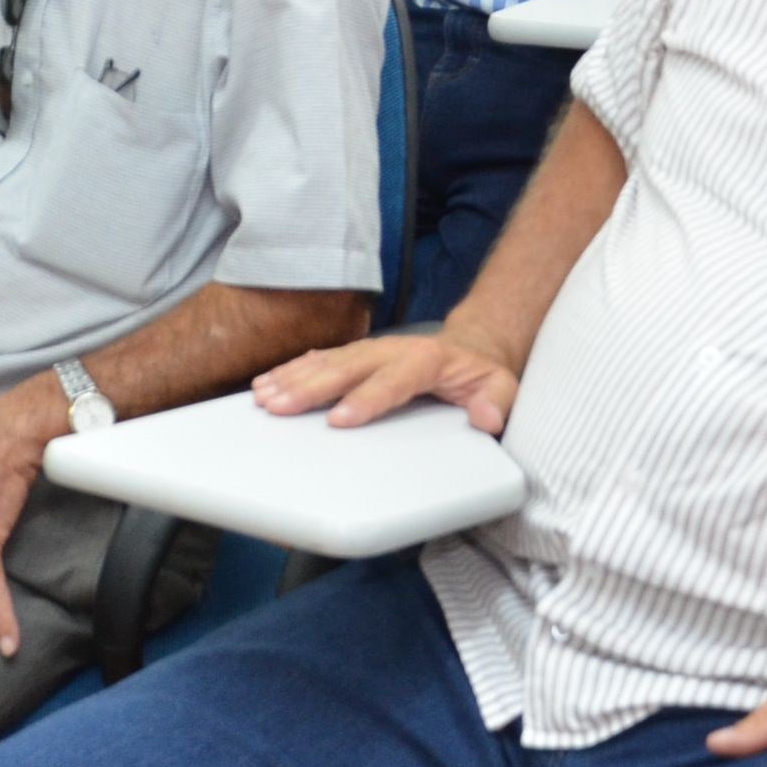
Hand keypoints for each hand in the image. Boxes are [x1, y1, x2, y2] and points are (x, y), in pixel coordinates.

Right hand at [253, 328, 520, 434]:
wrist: (470, 347)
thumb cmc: (482, 375)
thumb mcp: (502, 388)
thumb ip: (496, 402)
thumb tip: (485, 417)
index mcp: (427, 359)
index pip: (394, 379)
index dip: (366, 399)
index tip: (339, 420)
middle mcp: (393, 350)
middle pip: (349, 367)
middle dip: (311, 386)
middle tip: (279, 406)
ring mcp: (372, 350)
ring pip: (328, 361)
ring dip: (293, 378)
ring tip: (263, 397)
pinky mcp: (357, 356)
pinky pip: (320, 360)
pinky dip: (292, 370)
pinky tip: (267, 382)